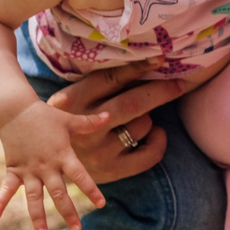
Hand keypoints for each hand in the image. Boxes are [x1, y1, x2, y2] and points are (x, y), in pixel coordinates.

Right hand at [0, 99, 111, 229]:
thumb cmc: (44, 115)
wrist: (14, 110)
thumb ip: (88, 122)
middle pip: (59, 193)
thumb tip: (109, 115)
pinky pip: (6, 189)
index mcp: (62, 155)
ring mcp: (29, 170)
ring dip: (37, 217)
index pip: (80, 175)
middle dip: (68, 212)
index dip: (91, 190)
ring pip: (34, 198)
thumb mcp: (68, 119)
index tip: (101, 204)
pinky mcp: (13, 169)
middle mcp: (46, 166)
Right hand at [46, 66, 181, 183]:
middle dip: (160, 91)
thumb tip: (146, 65)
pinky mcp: (111, 170)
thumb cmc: (70, 122)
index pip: (111, 79)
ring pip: (142, 125)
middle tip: (179, 84)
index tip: (159, 59)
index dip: (137, 68)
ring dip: (148, 118)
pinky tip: (154, 134)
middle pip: (132, 104)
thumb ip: (98, 85)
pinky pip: (150, 154)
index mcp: (72, 101)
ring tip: (136, 119)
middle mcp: (85, 128)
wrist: (50, 159)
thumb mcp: (73, 99)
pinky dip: (159, 141)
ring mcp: (98, 151)